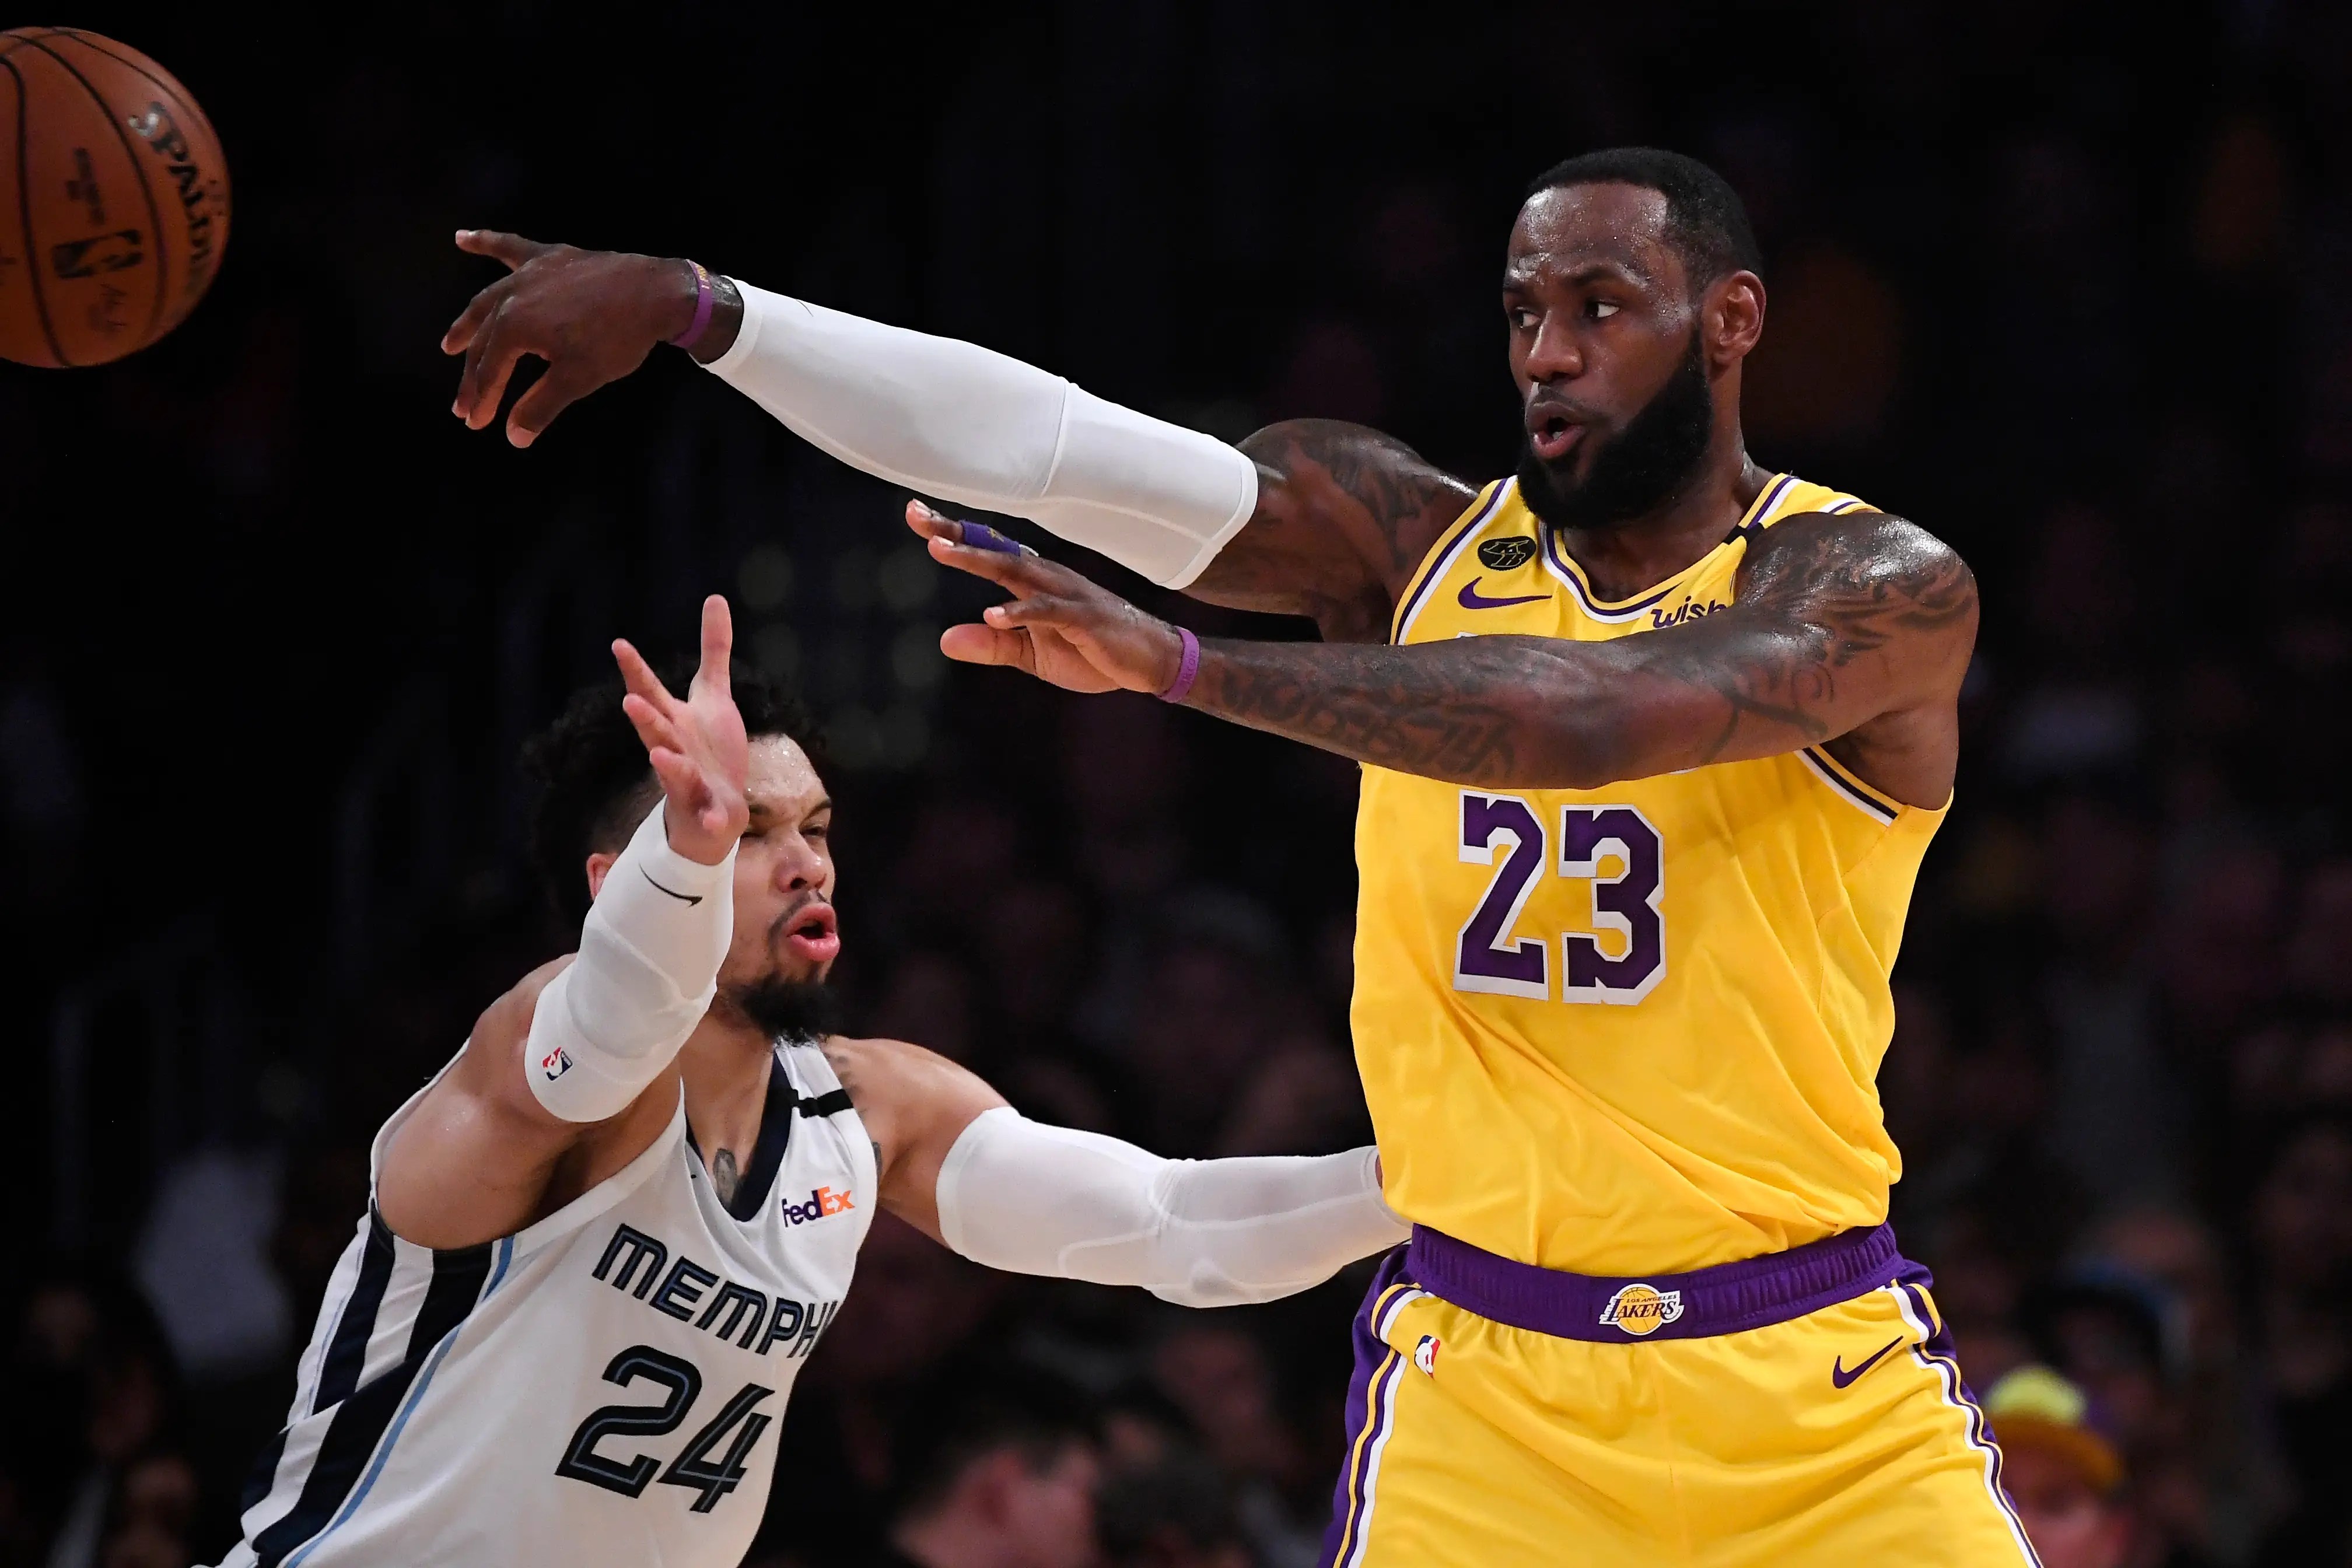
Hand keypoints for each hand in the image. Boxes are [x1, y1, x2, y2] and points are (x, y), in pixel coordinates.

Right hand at [441, 230, 704, 447]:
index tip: (476, 423)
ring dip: (469, 323)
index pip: (491, 370)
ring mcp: (530, 273)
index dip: (483, 399)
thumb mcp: (577, 379)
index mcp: (514, 326)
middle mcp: (512, 296)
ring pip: (488, 299)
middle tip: (462, 404)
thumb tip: (513, 437)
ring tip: (450, 344)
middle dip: (474, 375)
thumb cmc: (615, 339)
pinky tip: (462, 237)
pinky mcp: (550, 257)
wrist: (653, 293)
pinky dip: (485, 242)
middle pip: (485, 341)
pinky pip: (511, 248)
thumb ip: (541, 407)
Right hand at [611, 596, 749, 863]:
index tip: (619, 644)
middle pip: (656, 731)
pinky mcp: (709, 809)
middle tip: (630, 701)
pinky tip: (720, 819)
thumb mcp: (715, 696)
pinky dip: (713, 816)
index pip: (651, 692)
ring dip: (667, 764)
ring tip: (658, 755)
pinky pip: (710, 814)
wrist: (715, 809)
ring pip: (675, 773)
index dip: (635, 670)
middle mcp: (674, 749)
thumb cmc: (708, 750)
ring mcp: (689, 782)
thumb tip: (716, 598)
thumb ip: (714, 650)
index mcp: (674, 721)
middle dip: (644, 717)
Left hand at [907, 501, 1185, 695]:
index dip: (954, 533)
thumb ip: (991, 645)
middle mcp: (1048, 578)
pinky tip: (992, 614)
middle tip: (918, 517)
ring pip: (1016, 571)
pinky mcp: (1084, 619)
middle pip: (996, 550)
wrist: (1148, 662)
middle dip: (956, 533)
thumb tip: (944, 640)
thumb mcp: (1032, 654)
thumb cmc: (1091, 651)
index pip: (989, 550)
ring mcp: (1067, 595)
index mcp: (1034, 582)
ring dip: (979, 560)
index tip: (916, 515)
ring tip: (942, 551)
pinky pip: (1048, 612)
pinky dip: (1020, 612)